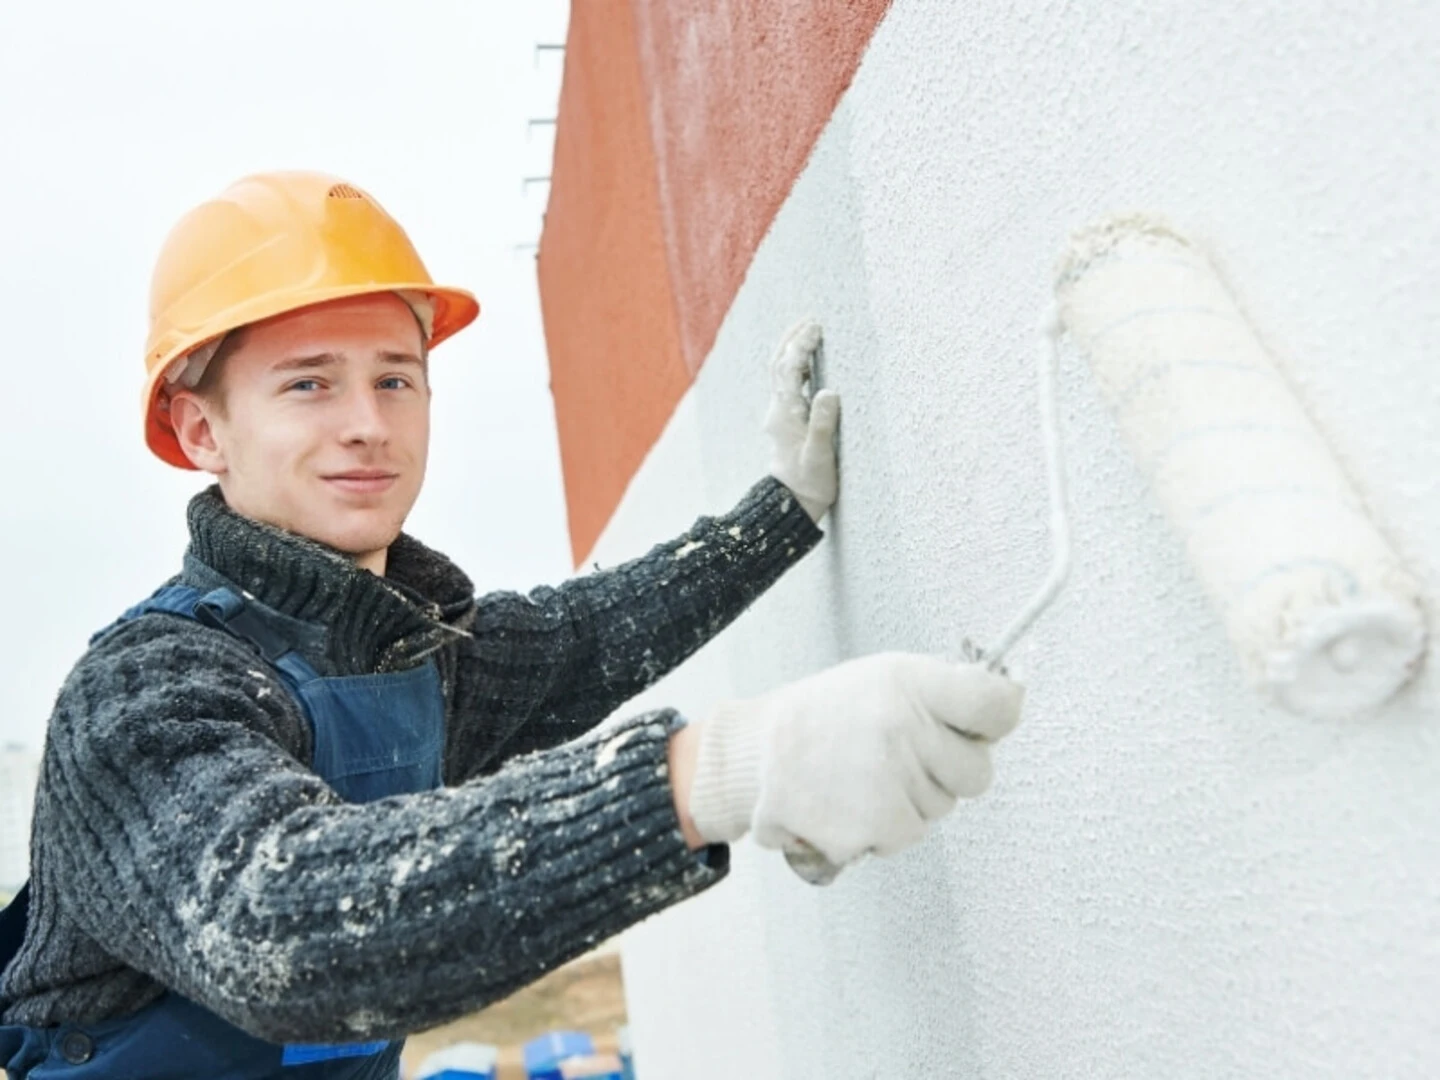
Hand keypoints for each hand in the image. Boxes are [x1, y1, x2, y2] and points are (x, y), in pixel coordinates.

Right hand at [685, 654, 1023, 864]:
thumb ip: (942, 693)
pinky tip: (852, 802)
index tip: (986, 723)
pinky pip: (909, 835)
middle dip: (949, 770)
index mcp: (910, 683)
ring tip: (865, 775)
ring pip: (941, 809)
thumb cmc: (826, 715)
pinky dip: (885, 828)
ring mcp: (890, 780)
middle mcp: (904, 728)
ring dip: (912, 801)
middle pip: (978, 772)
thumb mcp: (883, 678)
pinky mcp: (874, 826)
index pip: (996, 705)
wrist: (757, 756)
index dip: (999, 717)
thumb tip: (1008, 702)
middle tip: (904, 755)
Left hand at [765, 320, 839, 522]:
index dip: (801, 346)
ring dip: (793, 349)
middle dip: (792, 339)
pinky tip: (812, 361)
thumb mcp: (820, 455)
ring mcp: (781, 414)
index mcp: (785, 414)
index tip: (816, 328)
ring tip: (810, 331)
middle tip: (810, 320)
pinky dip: (798, 366)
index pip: (789, 370)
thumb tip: (829, 392)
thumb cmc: (810, 482)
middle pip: (778, 364)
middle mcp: (778, 410)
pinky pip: (789, 384)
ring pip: (781, 372)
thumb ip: (823, 423)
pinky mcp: (787, 420)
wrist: (793, 503)